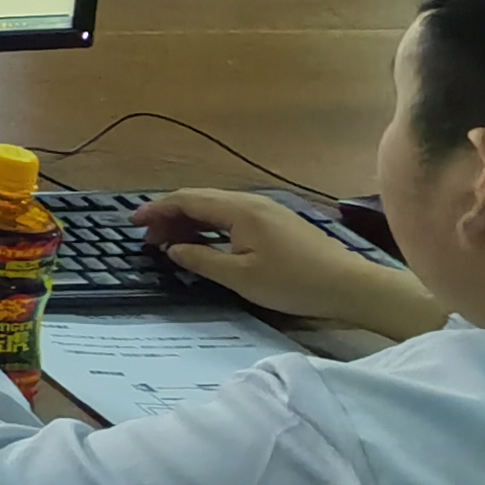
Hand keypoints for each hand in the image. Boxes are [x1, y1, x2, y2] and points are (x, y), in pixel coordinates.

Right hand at [142, 189, 447, 337]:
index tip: (133, 224)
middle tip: (148, 237)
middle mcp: (252, 201)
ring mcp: (267, 210)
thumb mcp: (240, 277)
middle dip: (170, 215)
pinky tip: (205, 242)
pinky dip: (211, 225)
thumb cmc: (294, 282)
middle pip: (200, 199)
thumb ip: (201, 259)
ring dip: (190, 221)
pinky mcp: (278, 223)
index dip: (156, 210)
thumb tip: (173, 249)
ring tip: (171, 242)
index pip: (187, 200)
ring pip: (217, 207)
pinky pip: (232, 215)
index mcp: (239, 209)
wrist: (350, 286)